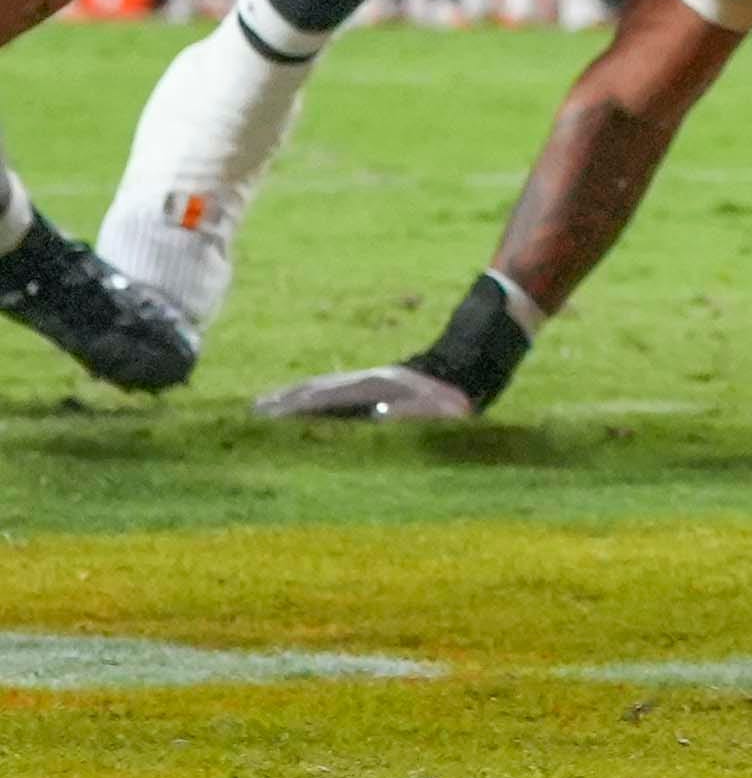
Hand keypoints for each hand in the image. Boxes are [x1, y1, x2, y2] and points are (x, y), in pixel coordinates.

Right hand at [253, 362, 476, 421]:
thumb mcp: (437, 408)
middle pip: (316, 388)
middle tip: (252, 410)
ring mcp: (370, 379)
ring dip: (295, 395)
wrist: (474, 362)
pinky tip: (306, 403)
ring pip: (324, 387)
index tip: (265, 413)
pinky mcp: (376, 383)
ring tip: (267, 404)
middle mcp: (367, 379)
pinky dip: (314, 395)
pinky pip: (336, 391)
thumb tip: (379, 415)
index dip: (295, 406)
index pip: (325, 398)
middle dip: (284, 399)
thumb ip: (409, 411)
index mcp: (375, 386)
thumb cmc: (457, 396)